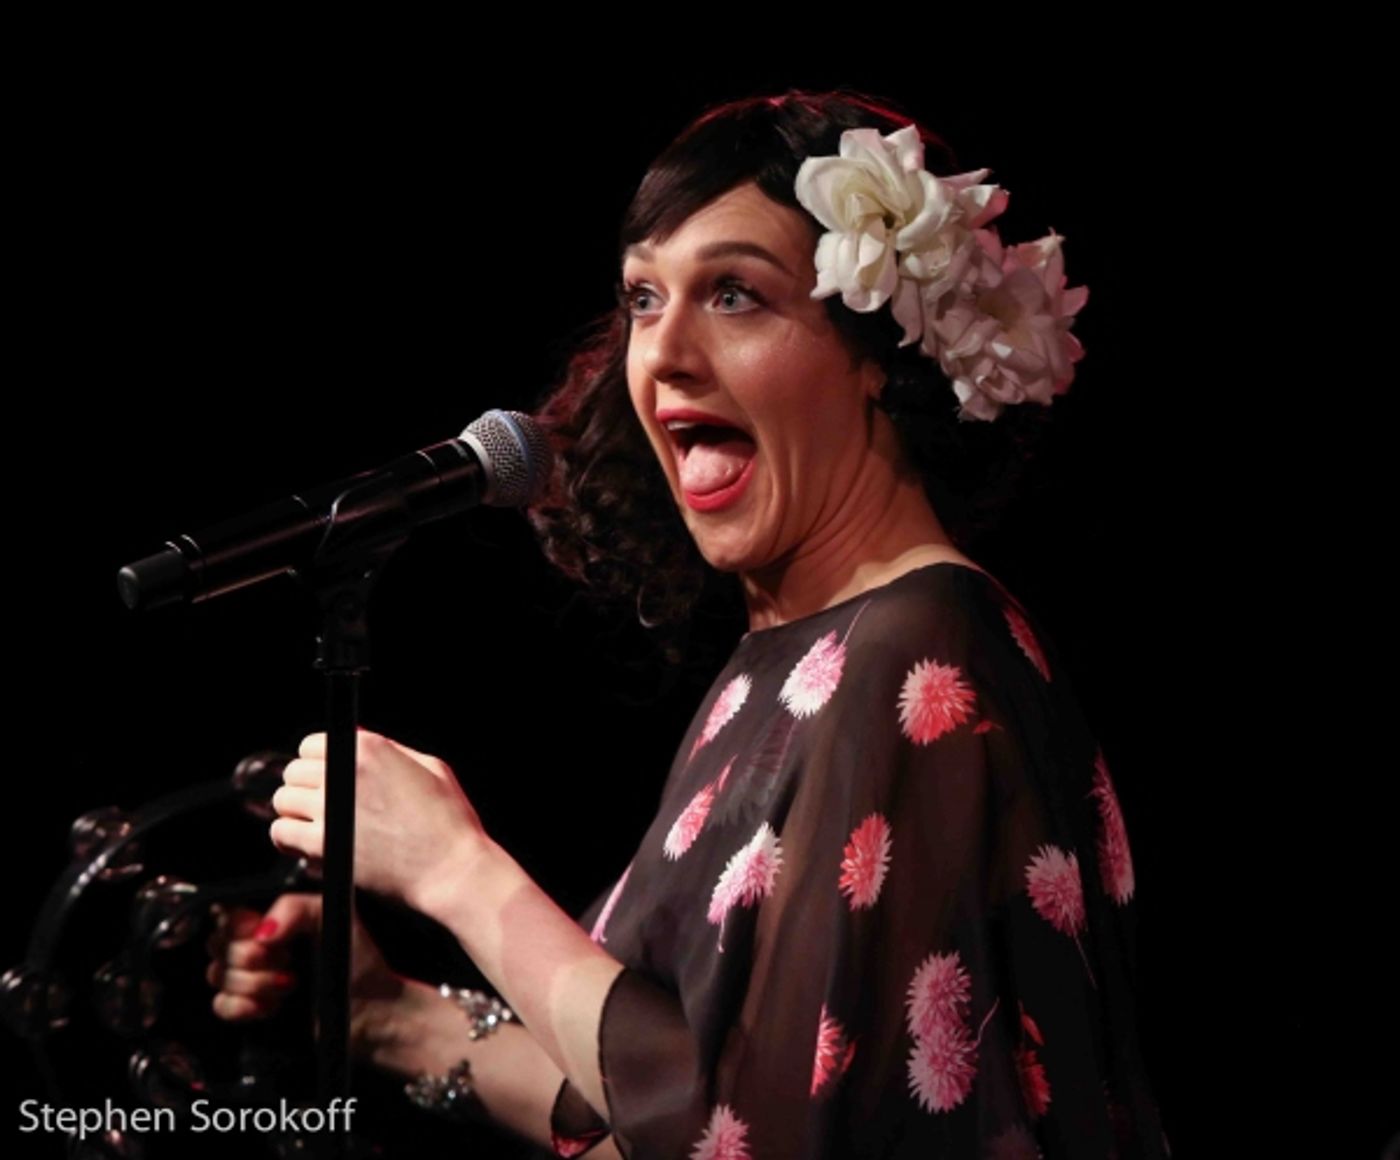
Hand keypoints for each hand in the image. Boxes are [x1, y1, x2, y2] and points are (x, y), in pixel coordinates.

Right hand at [206, 893, 400, 1054]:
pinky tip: (271, 1006)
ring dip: (253, 982)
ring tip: (289, 983)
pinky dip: (244, 1007)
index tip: (263, 935)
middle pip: (217, 943)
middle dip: (250, 956)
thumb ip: (294, 908)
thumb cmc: (355, 958)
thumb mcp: (332, 916)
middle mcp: (257, 943)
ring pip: (216, 974)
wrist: (367, 1008)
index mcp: (274, 916)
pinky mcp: (247, 1008)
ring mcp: (249, 976)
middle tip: (286, 960)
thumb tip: (260, 932)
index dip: (238, 925)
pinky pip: (220, 1005)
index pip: (228, 912)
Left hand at [268, 729, 488, 913]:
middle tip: (321, 805)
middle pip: (294, 771)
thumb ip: (391, 751)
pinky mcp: (323, 845)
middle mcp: (345, 773)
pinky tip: (304, 846)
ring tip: (314, 826)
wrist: (452, 869)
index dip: (317, 762)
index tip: (323, 778)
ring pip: (283, 800)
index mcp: (370, 749)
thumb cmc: (449, 823)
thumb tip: (358, 743)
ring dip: (295, 812)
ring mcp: (331, 808)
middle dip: (304, 787)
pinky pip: (281, 833)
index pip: (312, 744)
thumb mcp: (431, 768)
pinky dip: (287, 839)